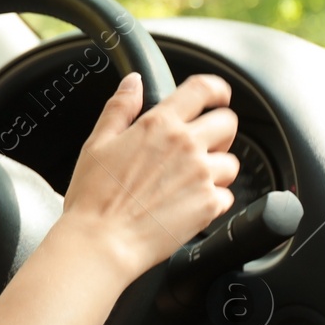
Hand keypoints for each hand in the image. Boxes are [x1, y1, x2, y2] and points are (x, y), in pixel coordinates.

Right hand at [58, 72, 239, 283]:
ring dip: (215, 168)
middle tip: (199, 144)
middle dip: (217, 130)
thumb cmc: (94, 198)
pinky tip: (186, 203)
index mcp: (160, 126)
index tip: (217, 95)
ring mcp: (202, 176)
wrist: (103, 242)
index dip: (215, 88)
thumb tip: (133, 83)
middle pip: (227, 122)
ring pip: (230, 162)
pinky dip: (212, 199)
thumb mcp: (96, 144)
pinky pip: (226, 195)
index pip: (202, 90)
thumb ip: (120, 108)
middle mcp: (187, 146)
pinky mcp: (210, 205)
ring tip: (188, 181)